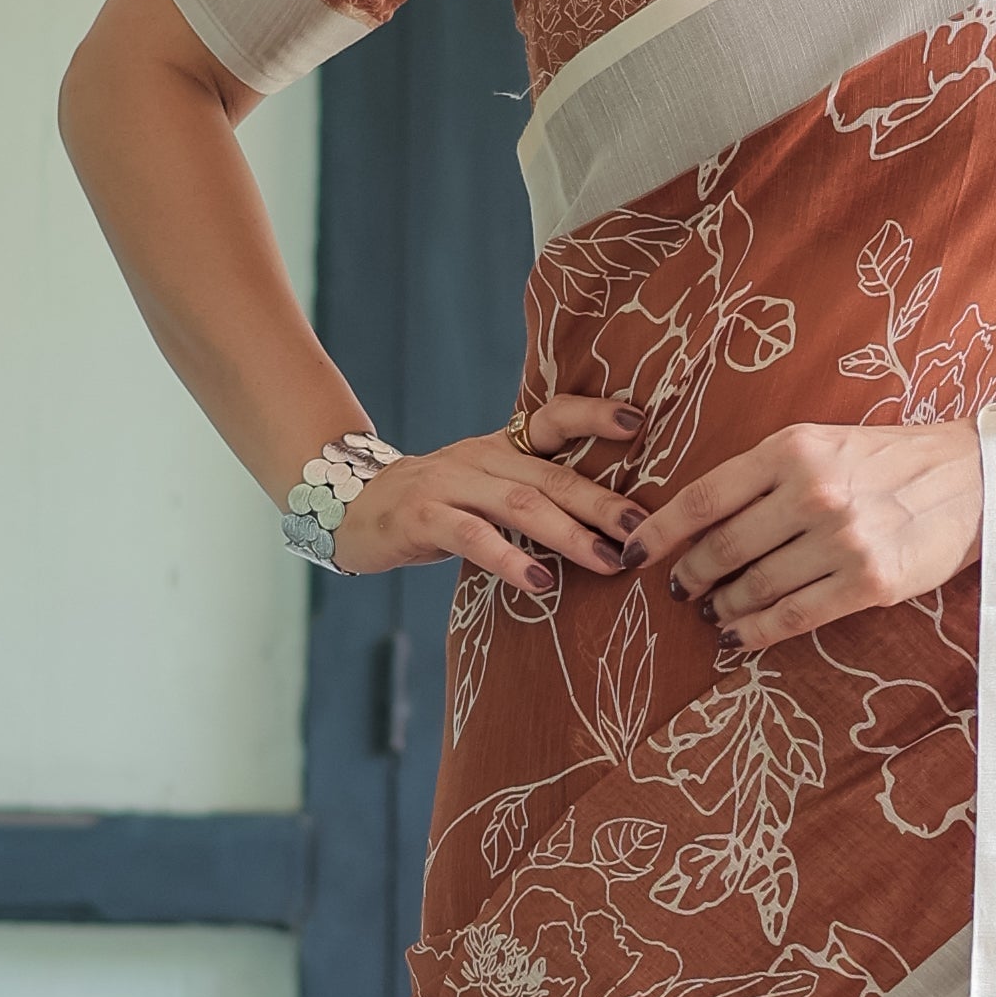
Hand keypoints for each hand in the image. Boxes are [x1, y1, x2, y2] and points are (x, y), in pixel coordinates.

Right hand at [332, 394, 643, 594]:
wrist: (352, 510)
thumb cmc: (435, 507)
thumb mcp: (484, 487)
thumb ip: (533, 494)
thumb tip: (610, 523)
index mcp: (501, 446)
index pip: (553, 418)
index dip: (594, 416)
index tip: (640, 424)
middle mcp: (479, 457)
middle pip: (550, 475)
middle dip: (602, 503)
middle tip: (644, 530)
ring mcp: (449, 484)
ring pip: (518, 504)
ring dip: (568, 534)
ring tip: (607, 562)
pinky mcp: (422, 518)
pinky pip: (472, 537)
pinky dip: (509, 558)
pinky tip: (540, 580)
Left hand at [630, 418, 984, 652]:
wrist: (975, 478)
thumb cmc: (890, 461)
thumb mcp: (823, 443)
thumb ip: (766, 475)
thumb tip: (701, 521)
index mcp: (792, 450)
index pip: (704, 497)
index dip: (659, 532)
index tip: (631, 554)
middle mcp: (812, 492)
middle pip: (722, 548)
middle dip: (689, 576)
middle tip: (679, 589)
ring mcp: (841, 540)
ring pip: (753, 587)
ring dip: (721, 606)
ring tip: (711, 611)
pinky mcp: (868, 582)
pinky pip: (792, 617)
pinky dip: (754, 632)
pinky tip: (736, 637)